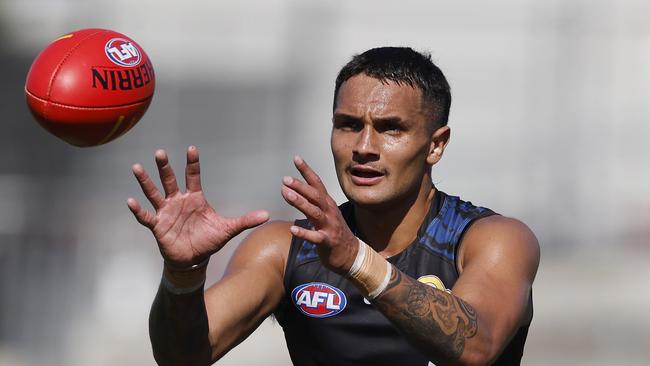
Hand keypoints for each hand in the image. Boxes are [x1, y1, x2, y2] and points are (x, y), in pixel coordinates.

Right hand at [127, 146, 268, 267]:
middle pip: (170, 180)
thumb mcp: (228, 229)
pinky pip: (146, 216)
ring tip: (137, 167)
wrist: (193, 259)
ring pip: (154, 193)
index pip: (193, 176)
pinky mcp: (158, 226)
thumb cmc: (208, 240)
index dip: (192, 163)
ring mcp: (166, 212)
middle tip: (160, 152)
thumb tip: (267, 214)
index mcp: (195, 198)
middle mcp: (178, 201)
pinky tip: (130, 201)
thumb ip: (245, 220)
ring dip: (146, 182)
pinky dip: (138, 210)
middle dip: (165, 167)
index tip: (192, 149)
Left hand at [281, 156, 357, 273]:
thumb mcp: (326, 213)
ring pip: (314, 212)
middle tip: (285, 179)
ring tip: (286, 194)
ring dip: (300, 202)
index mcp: (328, 204)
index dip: (307, 171)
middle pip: (315, 196)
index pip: (317, 183)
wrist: (351, 254)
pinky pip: (315, 237)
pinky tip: (293, 229)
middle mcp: (329, 212)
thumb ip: (313, 203)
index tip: (296, 158)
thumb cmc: (334, 232)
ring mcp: (330, 226)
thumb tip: (294, 191)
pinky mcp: (327, 241)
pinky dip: (304, 233)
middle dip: (300, 186)